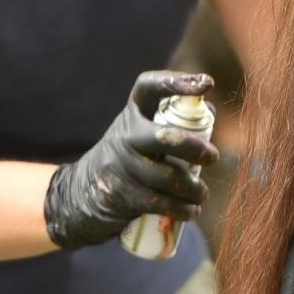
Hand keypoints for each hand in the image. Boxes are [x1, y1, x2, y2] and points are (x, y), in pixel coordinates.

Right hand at [43, 71, 218, 249]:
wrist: (79, 193)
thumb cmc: (128, 156)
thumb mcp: (140, 131)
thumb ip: (170, 120)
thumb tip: (210, 110)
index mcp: (133, 112)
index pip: (150, 87)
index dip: (178, 82)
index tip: (207, 83)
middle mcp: (125, 135)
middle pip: (163, 137)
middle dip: (193, 148)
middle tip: (213, 157)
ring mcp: (121, 165)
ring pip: (165, 176)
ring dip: (192, 188)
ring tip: (202, 194)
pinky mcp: (120, 195)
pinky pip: (157, 202)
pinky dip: (181, 208)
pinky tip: (192, 211)